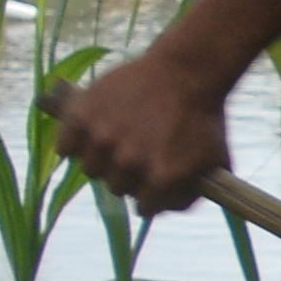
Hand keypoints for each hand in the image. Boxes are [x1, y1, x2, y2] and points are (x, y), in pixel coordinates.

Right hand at [49, 48, 236, 214]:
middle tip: (137, 154)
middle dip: (129, 175)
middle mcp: (129, 162)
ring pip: (91, 170)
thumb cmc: (203, 117)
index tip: (152, 181)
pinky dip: (75, 142)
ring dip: (103, 159)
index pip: (144, 209)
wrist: (185, 70)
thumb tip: (164, 211)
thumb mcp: (214, 161)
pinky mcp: (81, 117)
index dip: (151, 195)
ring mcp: (102, 139)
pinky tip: (92, 132)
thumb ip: (191, 194)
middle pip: (116, 188)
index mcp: (162, 177)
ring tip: (118, 140)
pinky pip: (65, 148)